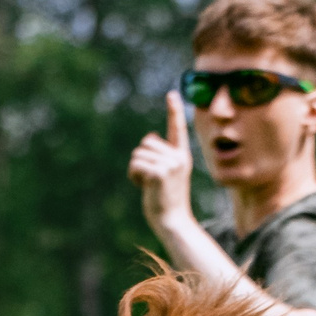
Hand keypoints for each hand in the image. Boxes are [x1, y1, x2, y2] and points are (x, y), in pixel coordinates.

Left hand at [127, 92, 195, 236]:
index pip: (178, 128)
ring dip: (136, 170)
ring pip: (138, 154)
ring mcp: (170, 164)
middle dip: (141, 159)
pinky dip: (134, 176)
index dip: (174, 110)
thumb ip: (160, 156)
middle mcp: (178, 157)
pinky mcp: (159, 173)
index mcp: (182, 155)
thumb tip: (149, 136)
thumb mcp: (166, 174)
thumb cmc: (166, 199)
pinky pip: (135, 165)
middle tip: (151, 179)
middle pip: (146, 142)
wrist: (172, 221)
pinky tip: (144, 187)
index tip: (171, 94)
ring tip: (148, 185)